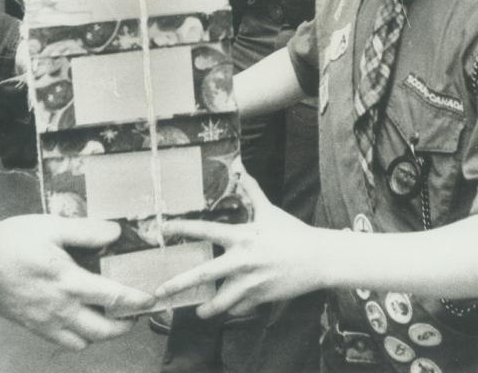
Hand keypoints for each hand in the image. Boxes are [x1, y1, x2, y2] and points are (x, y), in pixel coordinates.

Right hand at [0, 215, 152, 350]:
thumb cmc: (14, 241)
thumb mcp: (52, 226)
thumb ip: (86, 231)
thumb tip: (115, 233)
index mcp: (69, 281)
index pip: (114, 298)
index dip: (137, 301)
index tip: (151, 299)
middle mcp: (61, 308)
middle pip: (103, 330)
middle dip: (125, 325)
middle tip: (134, 313)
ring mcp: (46, 322)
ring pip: (84, 341)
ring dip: (102, 334)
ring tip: (110, 318)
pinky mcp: (33, 327)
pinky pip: (64, 343)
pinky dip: (79, 338)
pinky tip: (81, 322)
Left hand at [153, 173, 331, 318]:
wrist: (318, 259)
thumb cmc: (293, 233)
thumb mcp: (270, 210)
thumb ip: (252, 190)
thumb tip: (241, 166)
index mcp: (241, 236)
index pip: (205, 230)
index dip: (183, 228)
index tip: (164, 228)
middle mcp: (241, 260)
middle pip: (203, 275)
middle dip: (178, 284)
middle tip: (159, 292)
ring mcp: (250, 282)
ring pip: (220, 302)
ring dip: (207, 309)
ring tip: (198, 311)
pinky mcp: (260, 298)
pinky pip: (240, 308)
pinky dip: (234, 309)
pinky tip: (231, 308)